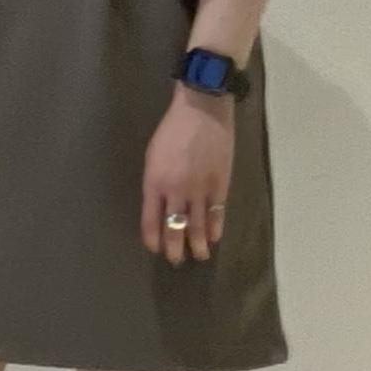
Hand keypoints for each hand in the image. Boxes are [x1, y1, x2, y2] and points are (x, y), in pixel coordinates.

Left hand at [141, 85, 234, 264]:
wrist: (202, 109)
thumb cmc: (172, 129)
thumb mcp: (153, 156)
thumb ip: (156, 183)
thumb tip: (160, 206)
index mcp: (155, 182)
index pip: (150, 221)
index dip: (153, 239)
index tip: (156, 249)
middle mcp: (176, 191)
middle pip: (174, 228)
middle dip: (175, 249)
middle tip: (176, 260)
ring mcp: (200, 189)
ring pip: (197, 226)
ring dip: (197, 245)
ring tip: (199, 256)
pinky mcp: (220, 184)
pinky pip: (217, 213)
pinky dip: (215, 228)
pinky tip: (214, 238)